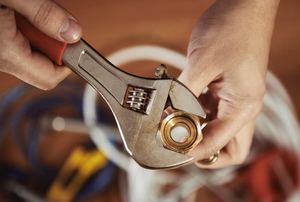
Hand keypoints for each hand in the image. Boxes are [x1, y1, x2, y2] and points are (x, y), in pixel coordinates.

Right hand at [0, 0, 81, 89]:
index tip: (74, 44)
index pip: (51, 78)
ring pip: (33, 57)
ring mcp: (0, 56)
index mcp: (7, 54)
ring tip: (27, 14)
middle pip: (44, 68)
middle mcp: (2, 61)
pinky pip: (21, 49)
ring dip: (41, 37)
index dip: (68, 62)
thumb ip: (44, 14)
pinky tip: (20, 16)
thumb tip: (73, 32)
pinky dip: (29, 34)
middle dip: (53, 45)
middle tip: (46, 21)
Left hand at [179, 0, 279, 168]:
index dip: (194, 152)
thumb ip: (183, 94)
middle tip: (177, 143)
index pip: (219, 146)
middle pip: (226, 147)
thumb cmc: (232, 29)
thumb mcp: (201, 63)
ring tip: (171, 122)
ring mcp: (235, 98)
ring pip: (216, 129)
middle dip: (202, 150)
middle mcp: (242, 107)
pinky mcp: (226, 89)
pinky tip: (177, 105)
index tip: (170, 148)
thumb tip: (167, 116)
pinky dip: (194, 113)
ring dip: (195, 130)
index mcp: (243, 106)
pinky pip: (210, 110)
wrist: (245, 5)